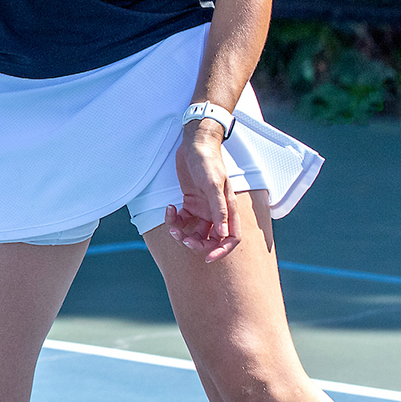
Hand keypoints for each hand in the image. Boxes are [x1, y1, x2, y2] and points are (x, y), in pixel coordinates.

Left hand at [164, 120, 239, 261]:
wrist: (194, 143)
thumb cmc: (207, 161)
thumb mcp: (212, 185)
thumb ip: (219, 209)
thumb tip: (223, 234)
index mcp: (228, 209)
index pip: (231, 237)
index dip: (221, 250)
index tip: (207, 257)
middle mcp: (216, 211)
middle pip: (211, 239)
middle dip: (197, 244)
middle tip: (183, 240)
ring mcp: (202, 208)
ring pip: (195, 231)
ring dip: (183, 234)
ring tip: (172, 227)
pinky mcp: (190, 202)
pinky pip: (182, 220)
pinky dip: (175, 219)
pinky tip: (169, 209)